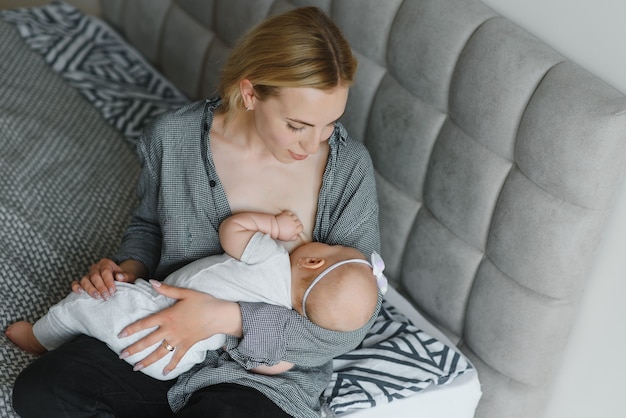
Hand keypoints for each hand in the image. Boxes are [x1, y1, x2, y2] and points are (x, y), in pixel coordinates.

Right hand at [71, 258, 137, 299]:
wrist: (119, 278)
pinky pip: (76, 282)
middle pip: (95, 276)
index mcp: (106, 263)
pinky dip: (76, 287)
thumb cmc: (124, 277)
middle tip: (106, 296)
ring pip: (85, 280)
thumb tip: (119, 276)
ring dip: (90, 289)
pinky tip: (79, 292)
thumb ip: (126, 276)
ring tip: (97, 297)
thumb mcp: (129, 275)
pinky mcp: (84, 281)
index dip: (108, 282)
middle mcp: (96, 267)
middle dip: (100, 287)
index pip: (105, 271)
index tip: (112, 291)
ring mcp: (89, 274)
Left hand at [118, 281, 242, 375]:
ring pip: (159, 353)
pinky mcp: (187, 345)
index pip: (144, 324)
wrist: (219, 315)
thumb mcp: (185, 292)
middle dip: (133, 349)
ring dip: (146, 361)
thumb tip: (151, 282)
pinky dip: (171, 366)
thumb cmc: (203, 302)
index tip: (120, 335)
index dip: (131, 329)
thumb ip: (167, 289)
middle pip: (148, 341)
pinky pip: (177, 358)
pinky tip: (164, 372)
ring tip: (135, 368)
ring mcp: (178, 340)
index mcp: (167, 316)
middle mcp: (170, 330)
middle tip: (122, 356)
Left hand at [275, 210, 302, 241]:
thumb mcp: (288, 239)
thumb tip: (297, 235)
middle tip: (293, 224)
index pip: (301, 227)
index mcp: (295, 230)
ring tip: (290, 220)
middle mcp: (294, 223)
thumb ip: (294, 237)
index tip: (296, 228)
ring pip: (295, 217)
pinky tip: (287, 216)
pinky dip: (290, 214)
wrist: (273, 228)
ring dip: (294, 218)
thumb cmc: (280, 234)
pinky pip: (290, 213)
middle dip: (296, 223)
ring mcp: (290, 218)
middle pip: (299, 222)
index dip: (299, 228)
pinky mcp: (286, 214)